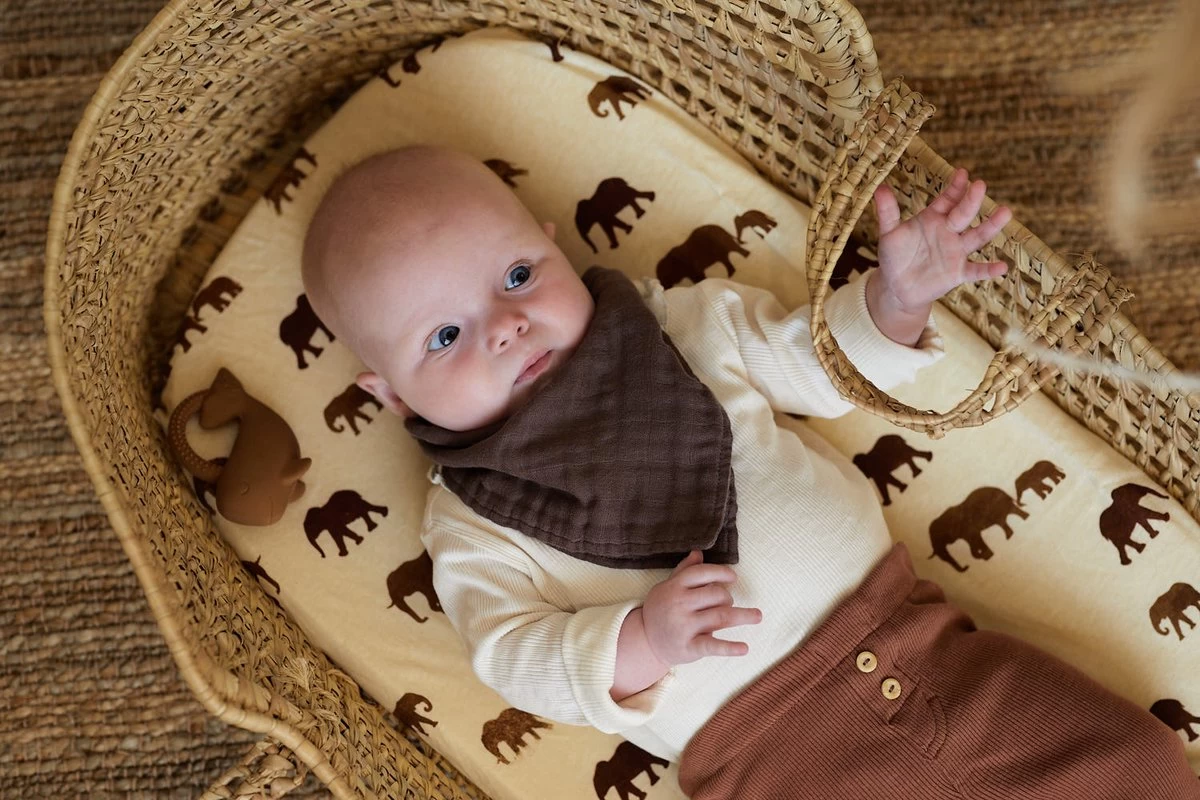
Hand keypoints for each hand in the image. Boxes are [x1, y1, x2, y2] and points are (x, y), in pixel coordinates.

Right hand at [640, 550, 761, 665]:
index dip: (720, 572)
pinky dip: (730, 648)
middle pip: (715, 595)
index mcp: (674, 587)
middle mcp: (679, 605)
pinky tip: (745, 648)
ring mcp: (684, 627)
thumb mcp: (667, 587)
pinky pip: (713, 647)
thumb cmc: (661, 609)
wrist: (644, 640)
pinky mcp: (689, 647)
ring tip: (757, 616)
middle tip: (728, 603)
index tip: (733, 577)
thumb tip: (699, 552)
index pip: (701, 573)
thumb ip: (684, 570)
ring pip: (720, 617)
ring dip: (742, 616)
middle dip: (728, 597)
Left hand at [872, 167, 1012, 311]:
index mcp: (934, 218)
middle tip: (980, 185)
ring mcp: (956, 252)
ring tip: (1005, 212)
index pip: (947, 200)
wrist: (896, 287)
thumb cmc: (894, 256)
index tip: (962, 173)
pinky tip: (1003, 267)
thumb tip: (880, 187)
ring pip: (977, 237)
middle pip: (963, 214)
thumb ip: (887, 212)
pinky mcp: (958, 273)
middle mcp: (949, 232)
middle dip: (971, 201)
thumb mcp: (889, 234)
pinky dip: (988, 270)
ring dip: (990, 226)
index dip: (955, 188)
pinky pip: (976, 271)